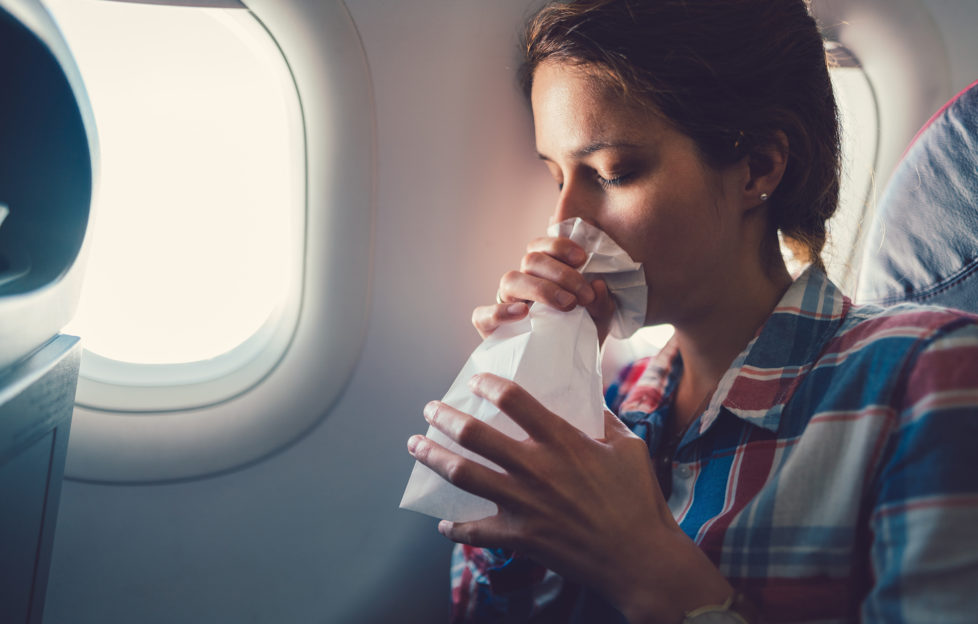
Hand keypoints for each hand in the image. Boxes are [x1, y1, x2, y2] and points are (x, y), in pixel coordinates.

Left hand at [407, 373, 732, 623]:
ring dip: (433, 457)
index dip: (488, 385)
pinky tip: (444, 523)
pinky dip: (456, 528)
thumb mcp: (629, 448)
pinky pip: (476, 531)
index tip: (475, 381)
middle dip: (444, 417)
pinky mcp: (521, 537)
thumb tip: (590, 401)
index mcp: (562, 441)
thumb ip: (605, 420)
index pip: (514, 400)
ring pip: (463, 475)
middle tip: (430, 410)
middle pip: (474, 435)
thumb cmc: (639, 501)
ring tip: (416, 445)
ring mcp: (524, 503)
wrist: (640, 560)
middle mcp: (536, 468)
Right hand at [471, 236, 615, 341]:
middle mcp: (522, 282)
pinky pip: (483, 314)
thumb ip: (602, 302)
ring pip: (510, 280)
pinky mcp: (490, 327)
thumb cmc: (580, 336)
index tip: (583, 258)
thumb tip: (598, 285)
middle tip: (583, 296)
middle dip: (561, 274)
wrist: (567, 370)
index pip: (543, 247)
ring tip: (567, 305)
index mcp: (544, 273)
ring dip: (540, 289)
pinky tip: (523, 314)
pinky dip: (501, 311)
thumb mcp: (599, 319)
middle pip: (530, 260)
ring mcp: (505, 303)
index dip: (559, 246)